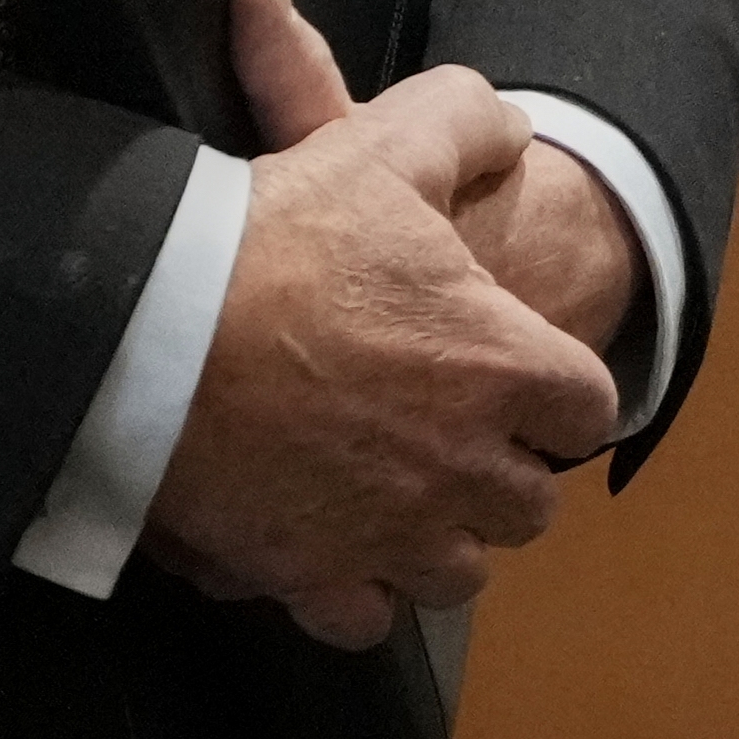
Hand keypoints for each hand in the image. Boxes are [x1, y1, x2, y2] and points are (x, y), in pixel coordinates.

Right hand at [140, 0, 618, 647]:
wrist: (151, 331)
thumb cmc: (276, 240)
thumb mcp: (379, 145)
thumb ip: (464, 123)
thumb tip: (511, 133)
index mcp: (502, 366)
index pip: (588, 407)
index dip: (555, 387)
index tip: (513, 369)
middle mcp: (465, 468)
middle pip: (530, 503)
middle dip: (500, 468)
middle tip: (447, 425)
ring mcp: (393, 534)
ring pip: (459, 571)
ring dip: (438, 534)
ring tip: (393, 487)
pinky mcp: (316, 576)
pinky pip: (368, 615)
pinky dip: (355, 586)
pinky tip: (329, 540)